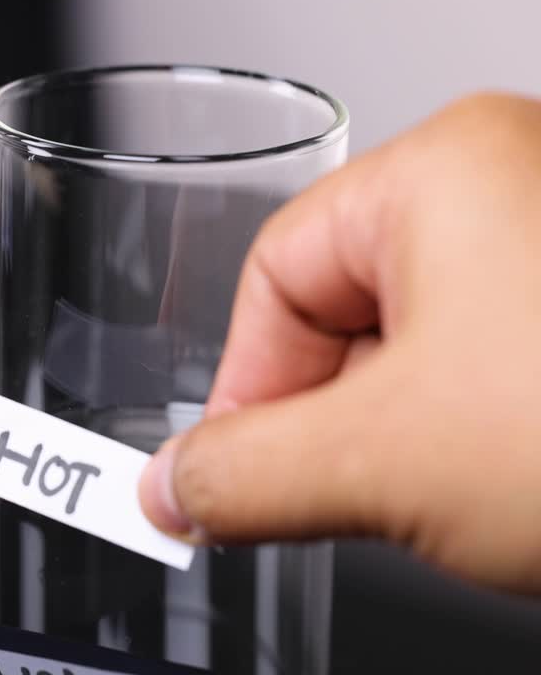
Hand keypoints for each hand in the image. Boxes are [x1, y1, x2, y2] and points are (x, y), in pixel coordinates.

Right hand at [138, 93, 540, 594]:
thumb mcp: (387, 464)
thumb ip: (243, 474)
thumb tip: (168, 489)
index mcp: (446, 172)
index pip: (275, 276)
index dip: (241, 388)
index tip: (229, 476)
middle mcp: (517, 186)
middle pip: (349, 314)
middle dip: (332, 424)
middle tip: (332, 501)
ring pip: (428, 353)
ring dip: (409, 442)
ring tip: (451, 501)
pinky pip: (500, 371)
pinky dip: (480, 441)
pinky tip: (506, 492)